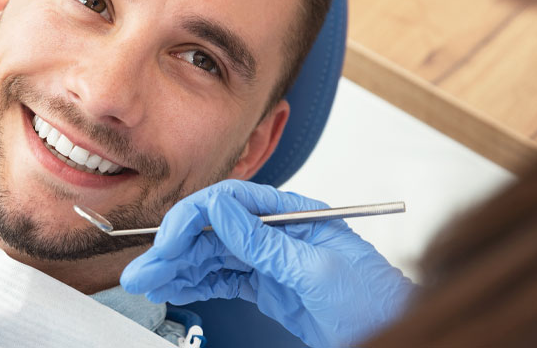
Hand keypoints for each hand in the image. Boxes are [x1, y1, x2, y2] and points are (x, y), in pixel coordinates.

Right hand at [121, 180, 414, 347]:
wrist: (392, 331)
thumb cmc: (375, 299)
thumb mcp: (317, 269)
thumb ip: (264, 241)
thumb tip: (221, 209)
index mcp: (291, 215)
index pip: (230, 204)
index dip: (192, 220)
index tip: (167, 243)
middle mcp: (276, 233)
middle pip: (213, 232)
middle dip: (174, 250)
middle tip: (143, 270)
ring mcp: (270, 260)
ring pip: (212, 257)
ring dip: (177, 269)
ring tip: (148, 281)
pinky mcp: (267, 285)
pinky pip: (223, 279)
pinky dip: (196, 284)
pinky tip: (175, 286)